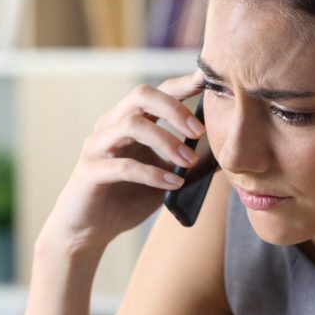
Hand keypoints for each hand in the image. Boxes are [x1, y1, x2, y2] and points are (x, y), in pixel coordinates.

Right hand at [41, 72, 204, 255]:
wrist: (89, 231)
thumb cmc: (126, 200)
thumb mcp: (164, 177)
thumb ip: (187, 163)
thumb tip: (225, 154)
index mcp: (127, 121)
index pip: (155, 92)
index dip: (181, 85)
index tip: (207, 83)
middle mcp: (109, 126)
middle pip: (140, 95)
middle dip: (174, 108)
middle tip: (199, 131)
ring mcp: (97, 146)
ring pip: (131, 124)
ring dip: (166, 141)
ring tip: (188, 164)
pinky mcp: (90, 171)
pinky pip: (124, 165)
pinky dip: (153, 173)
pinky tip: (173, 184)